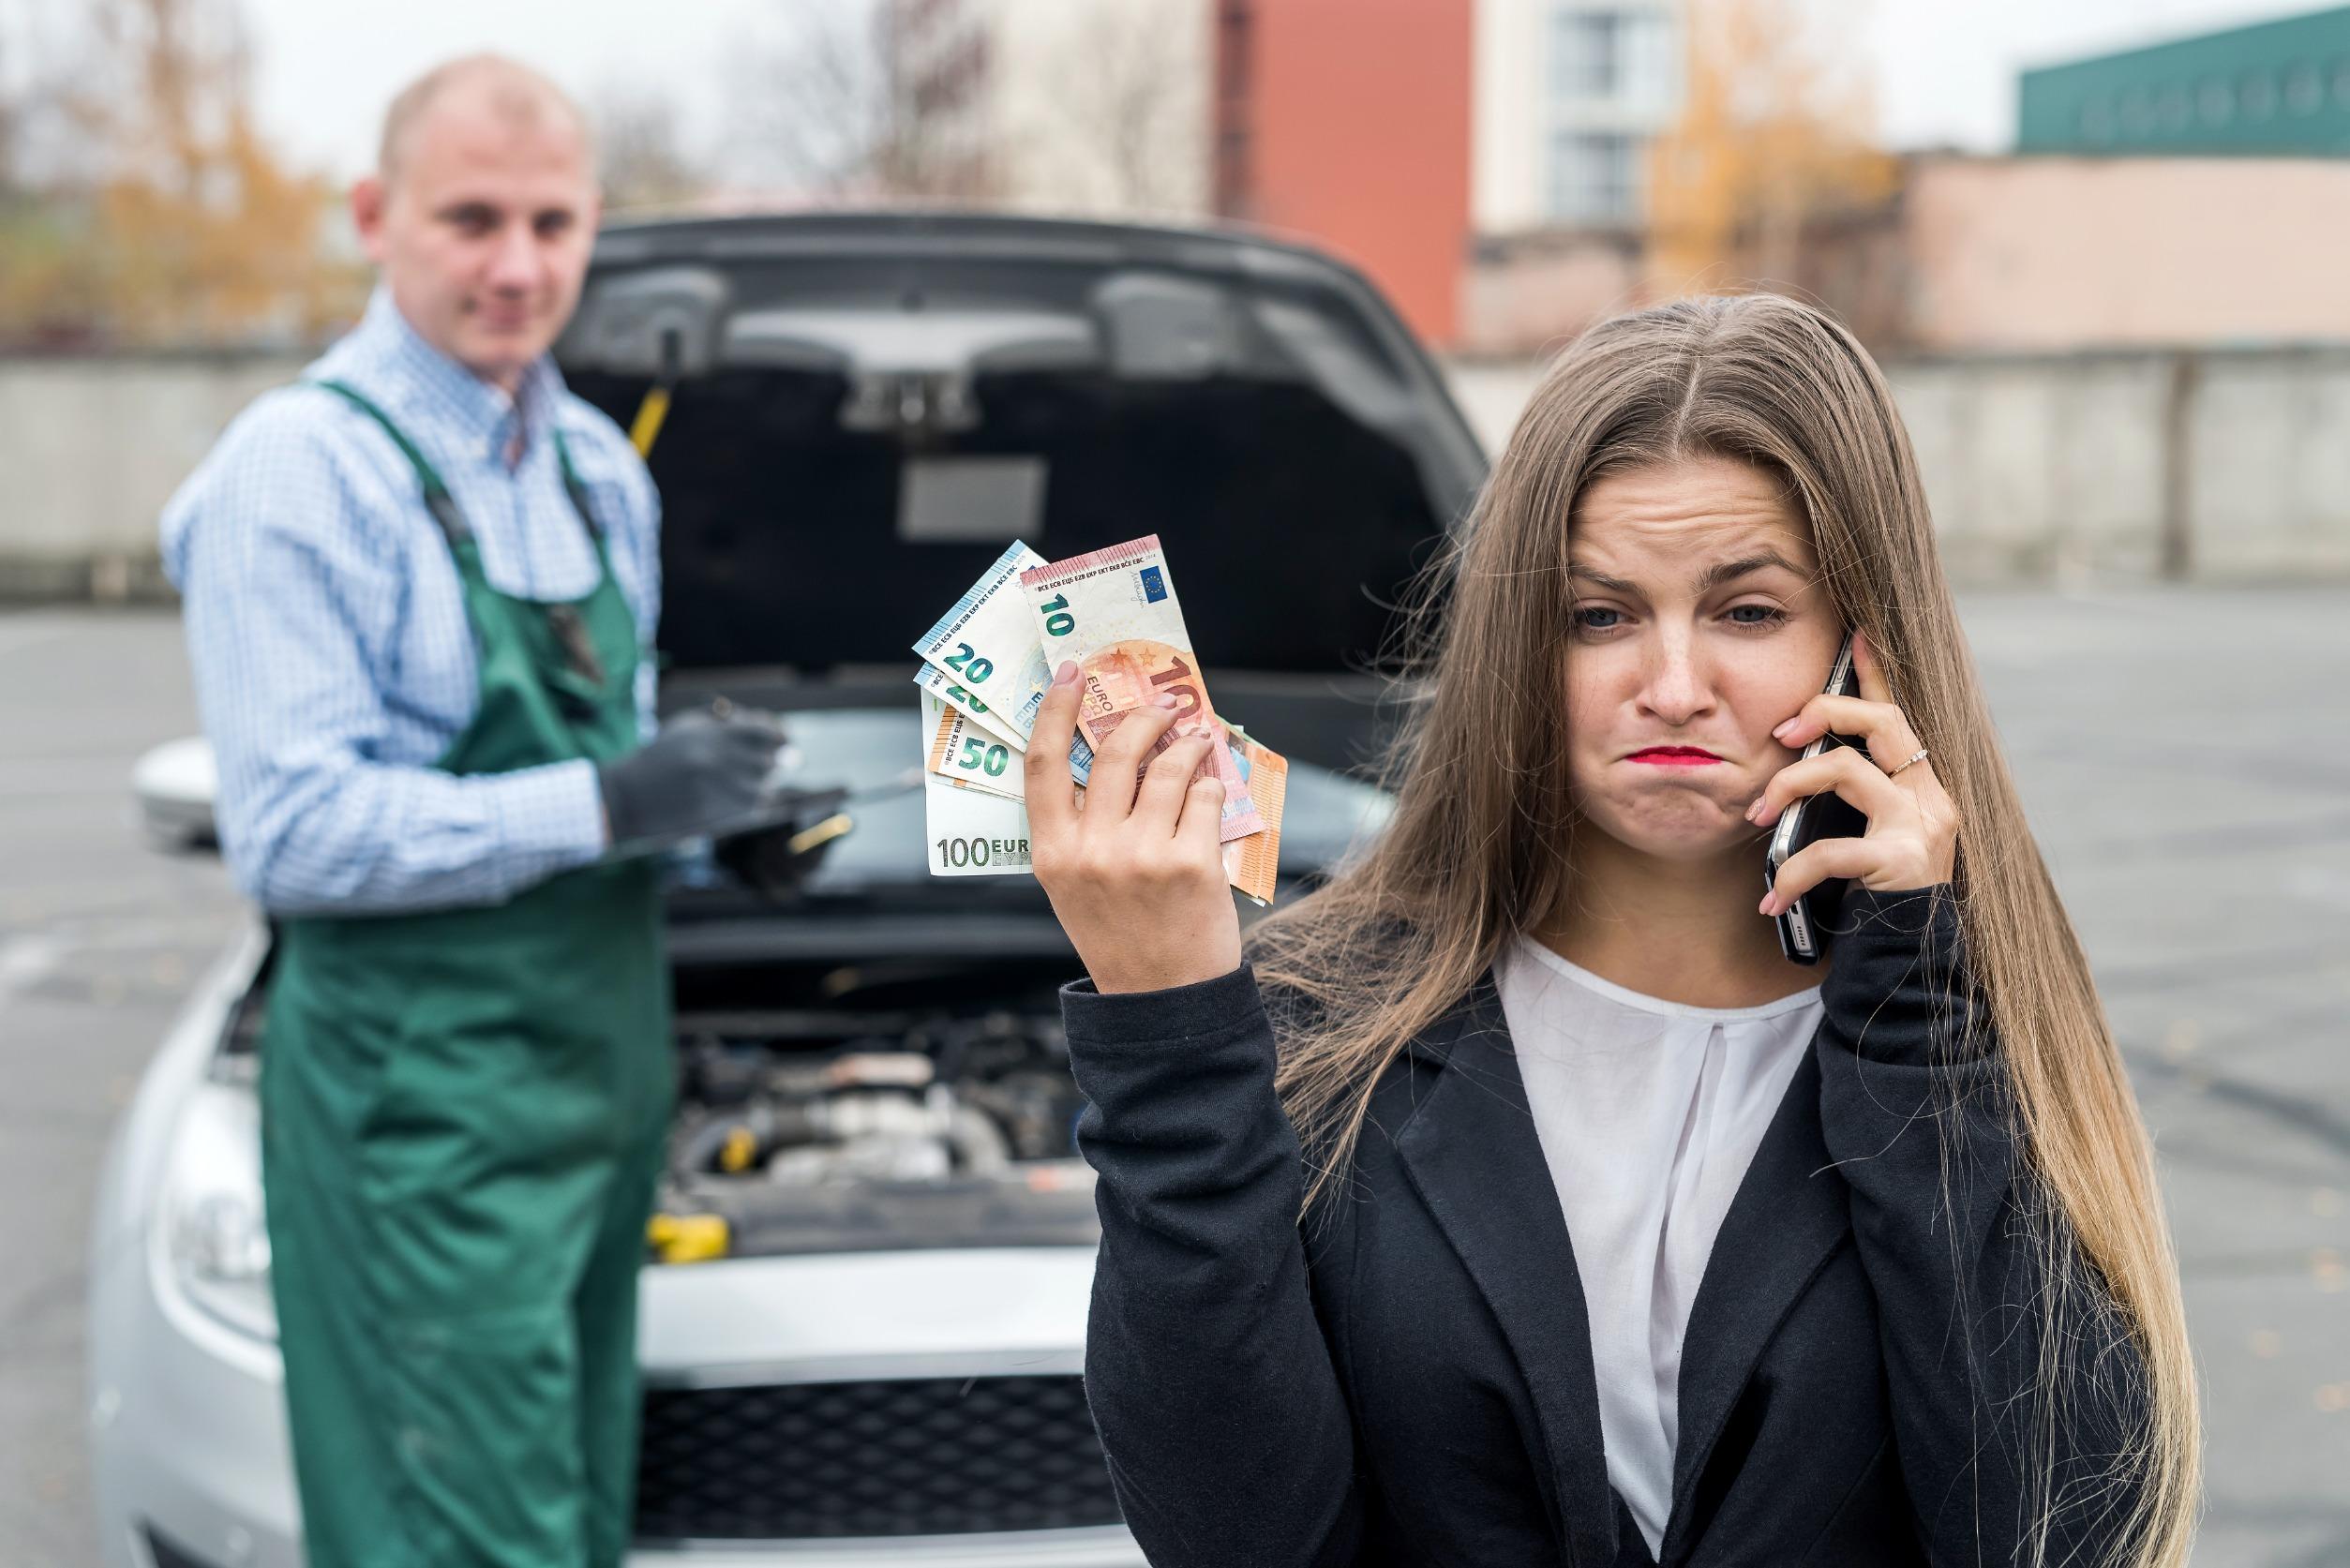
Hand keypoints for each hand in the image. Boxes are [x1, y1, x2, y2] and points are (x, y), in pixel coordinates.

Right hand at [597, 705, 784, 845]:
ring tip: (763, 782)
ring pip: (761, 787)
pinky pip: (748, 807)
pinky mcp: (710, 811)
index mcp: (709, 734)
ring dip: (767, 784)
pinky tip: (751, 798)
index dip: (779, 734)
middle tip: (787, 760)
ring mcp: (713, 788)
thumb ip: (723, 723)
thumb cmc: (660, 756)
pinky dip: (755, 802)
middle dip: (778, 761)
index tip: (786, 739)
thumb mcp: (687, 727)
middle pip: (767, 760)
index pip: (761, 730)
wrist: (630, 794)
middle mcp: (715, 759)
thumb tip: (764, 726)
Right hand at [1025, 659, 1242, 993]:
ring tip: (1199, 739)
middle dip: (1144, 718)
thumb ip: (1082, 826)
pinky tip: (1214, 787)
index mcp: (1053, 854)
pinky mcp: (1192, 863)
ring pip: (1170, 768)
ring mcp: (1143, 855)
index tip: (1071, 674)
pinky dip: (1214, 785)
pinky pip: (1207, 798)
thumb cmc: (1122, 937)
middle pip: (1115, 753)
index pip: (1043, 764)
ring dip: (1190, 743)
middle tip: (1162, 707)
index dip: (1055, 710)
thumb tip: (1120, 754)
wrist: (1163, 1000)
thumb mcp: (1075, 885)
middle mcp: (1093, 850)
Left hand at [1747, 632, 1958, 917]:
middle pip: (1882, 721)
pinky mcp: (1903, 861)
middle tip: (1780, 733)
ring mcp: (1922, 826)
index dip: (1876, 673)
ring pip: (1847, 771)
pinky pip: (1831, 850)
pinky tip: (1771, 897)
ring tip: (1756, 819)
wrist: (1908, 966)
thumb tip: (1795, 761)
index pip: (1897, 714)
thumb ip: (1846, 801)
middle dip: (1825, 713)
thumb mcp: (1862, 838)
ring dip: (1788, 787)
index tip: (1856, 634)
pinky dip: (1791, 872)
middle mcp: (1930, 796)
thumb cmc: (1875, 898)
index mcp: (1918, 784)